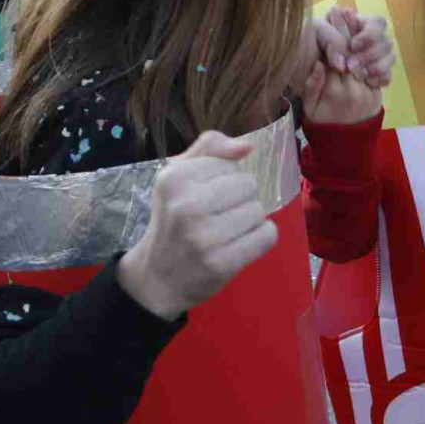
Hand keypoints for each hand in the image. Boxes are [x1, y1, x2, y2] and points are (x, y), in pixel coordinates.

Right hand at [115, 132, 278, 321]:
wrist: (158, 276)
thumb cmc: (173, 220)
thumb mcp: (178, 176)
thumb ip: (210, 149)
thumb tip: (248, 147)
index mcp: (173, 178)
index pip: (229, 165)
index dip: (223, 180)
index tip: (204, 197)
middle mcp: (186, 205)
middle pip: (248, 186)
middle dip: (240, 199)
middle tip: (219, 216)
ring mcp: (204, 237)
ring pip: (259, 211)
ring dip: (250, 221)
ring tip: (228, 232)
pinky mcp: (221, 264)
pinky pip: (267, 236)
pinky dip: (261, 238)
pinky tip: (241, 244)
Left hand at [298, 9, 393, 94]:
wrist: (291, 73)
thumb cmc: (299, 48)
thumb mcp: (311, 34)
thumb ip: (331, 40)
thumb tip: (343, 65)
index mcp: (352, 24)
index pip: (377, 23)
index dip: (369, 35)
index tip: (353, 45)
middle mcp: (363, 39)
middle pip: (386, 41)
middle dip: (371, 54)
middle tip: (351, 66)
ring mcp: (368, 58)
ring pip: (390, 57)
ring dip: (377, 66)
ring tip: (359, 76)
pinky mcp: (368, 75)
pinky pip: (387, 76)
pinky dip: (382, 78)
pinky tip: (370, 83)